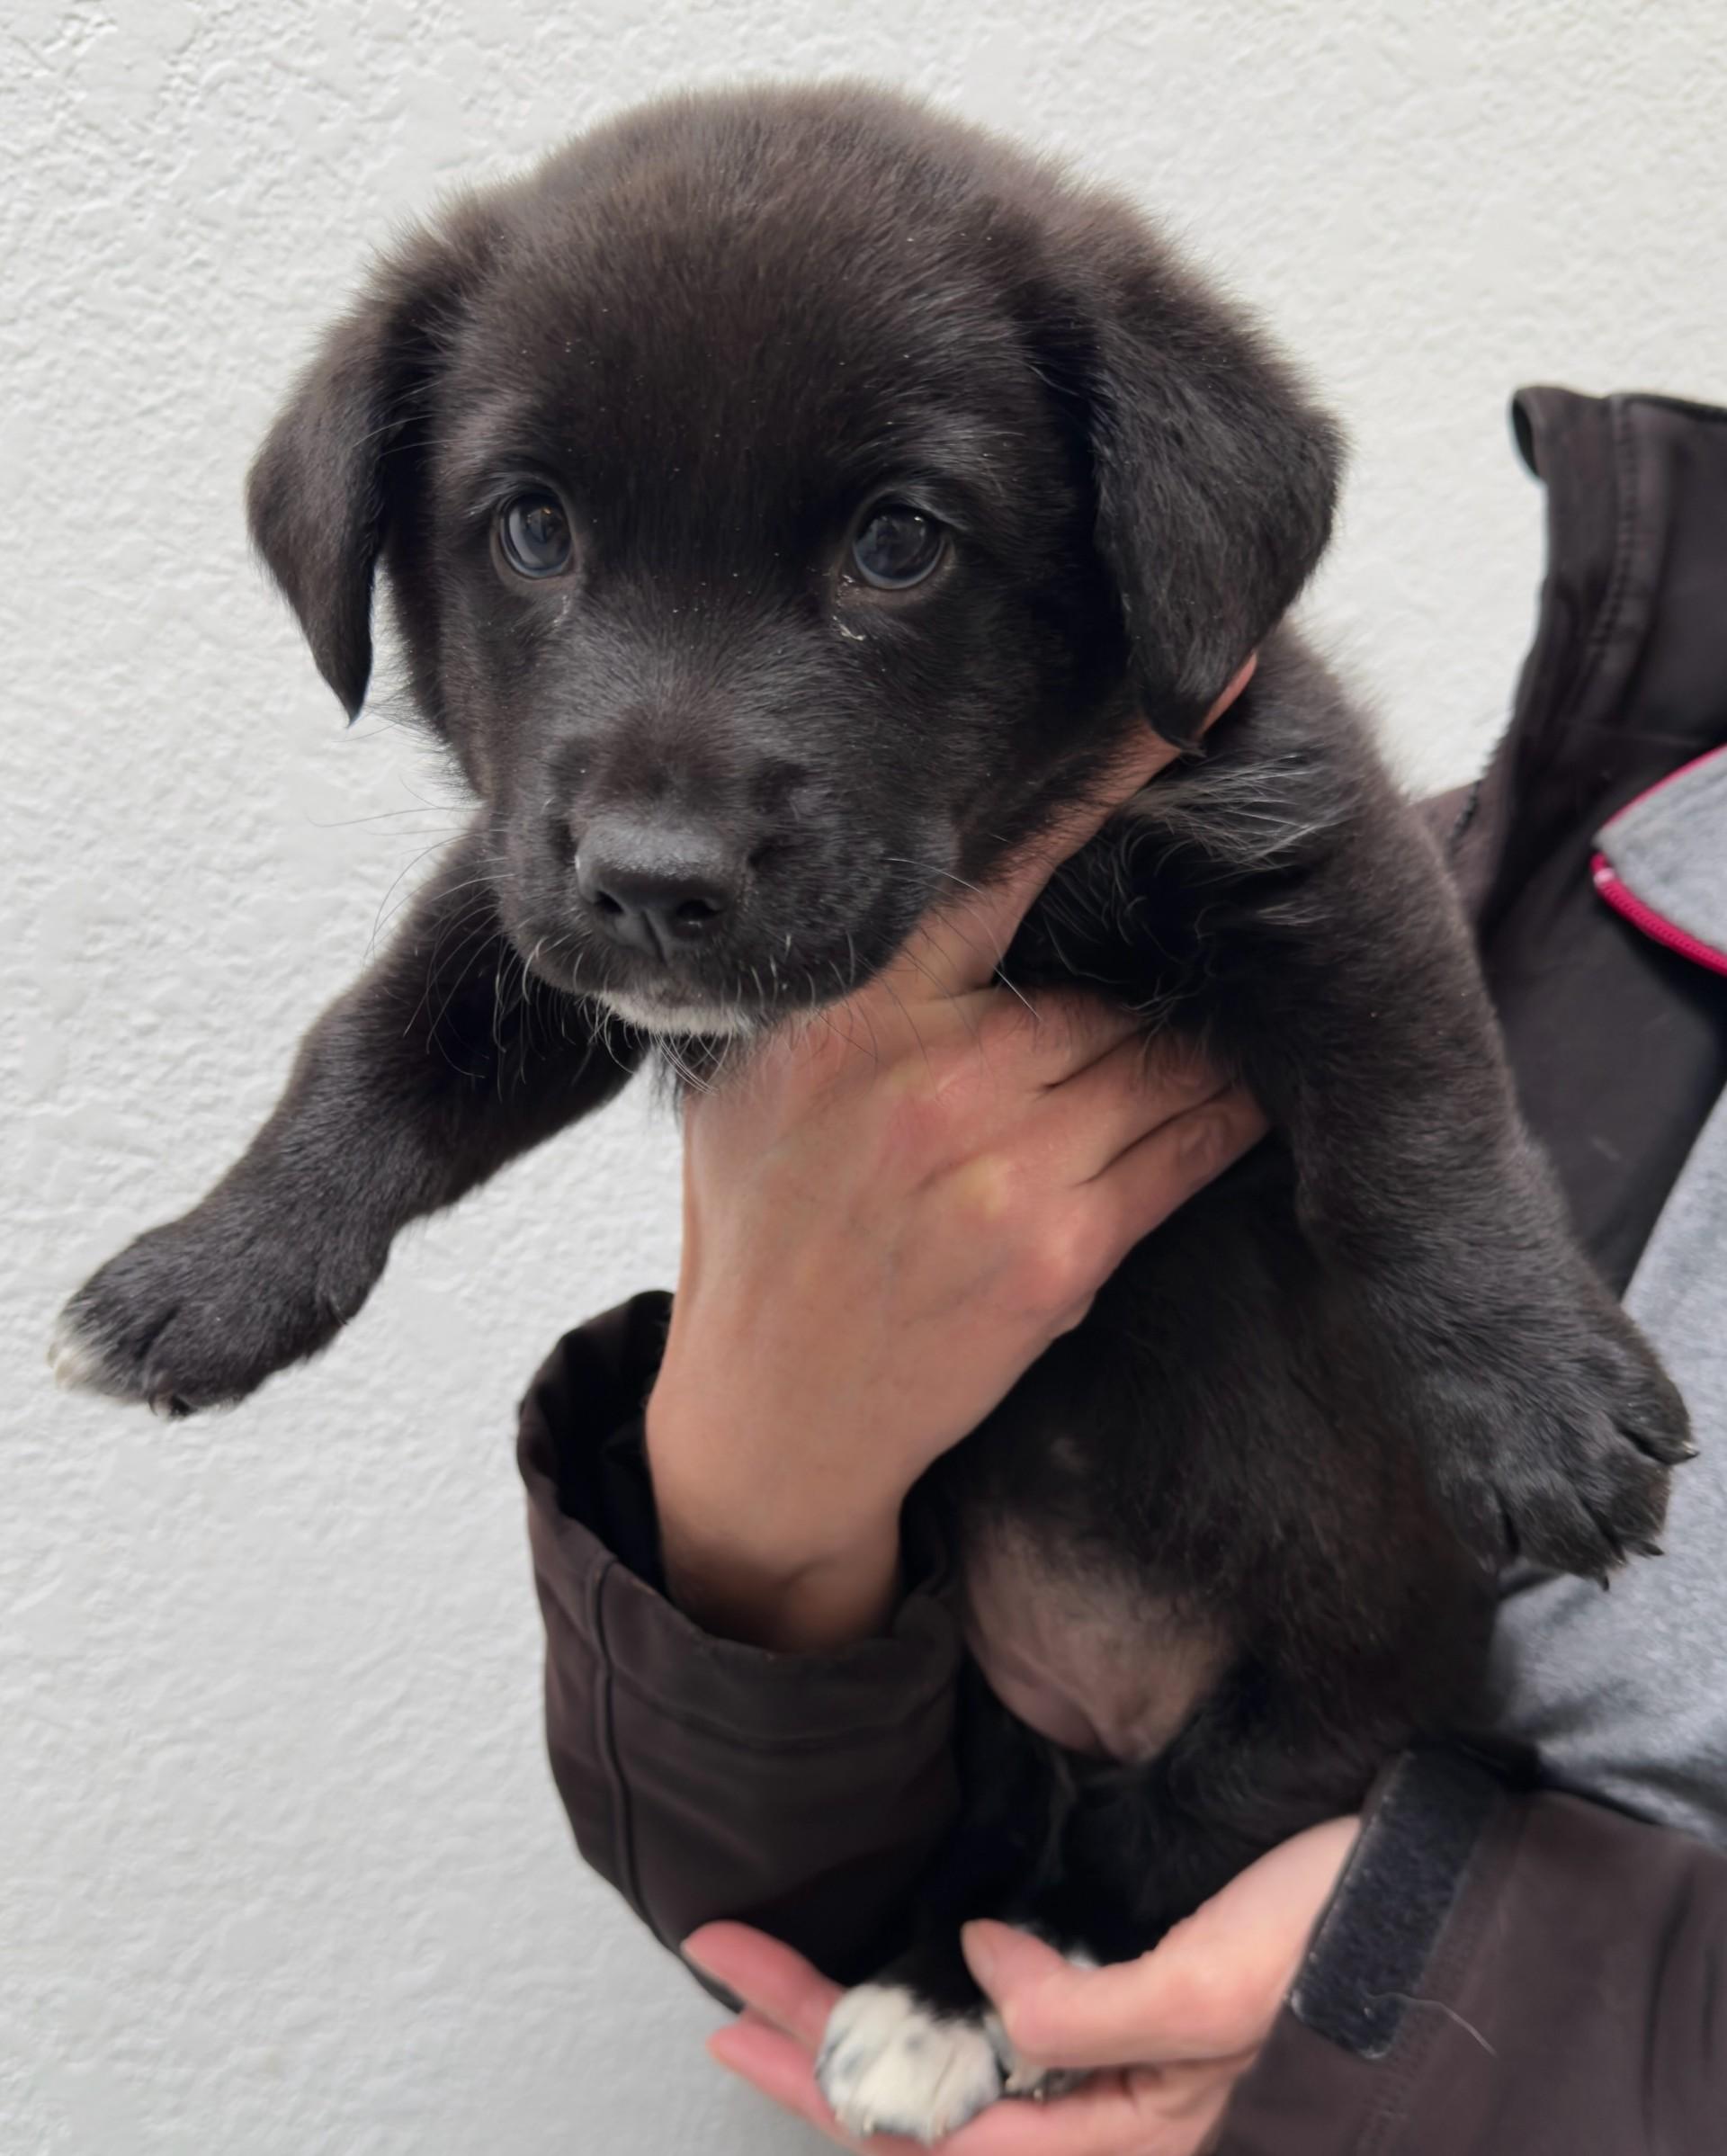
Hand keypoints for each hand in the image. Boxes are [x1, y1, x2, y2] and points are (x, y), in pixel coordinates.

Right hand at [646, 667, 1262, 1648]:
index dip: (1105, 779)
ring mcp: (1003, 1169)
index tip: (1195, 704)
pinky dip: (1221, 1118)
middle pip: (1108, 984)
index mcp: (848, 1016)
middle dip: (1160, 965)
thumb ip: (850, 994)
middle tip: (1224, 912)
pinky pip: (1183, 1153)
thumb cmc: (758, 1232)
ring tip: (1234, 1007)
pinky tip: (1245, 1091)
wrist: (769, 1420)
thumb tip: (948, 898)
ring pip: (1162, 1064)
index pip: (998, 869)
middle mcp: (931, 1080)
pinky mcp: (1060, 1253)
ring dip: (1202, 1044)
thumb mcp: (756, 1084)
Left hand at [686, 1815, 1358, 2153]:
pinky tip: (909, 1982)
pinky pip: (1015, 2035)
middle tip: (724, 1969)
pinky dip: (944, 2005)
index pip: (927, 2121)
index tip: (731, 1998)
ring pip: (961, 2069)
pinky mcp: (1139, 2011)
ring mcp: (1119, 2065)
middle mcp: (1106, 2111)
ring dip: (869, 2028)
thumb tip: (976, 1966)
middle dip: (815, 2041)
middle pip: (925, 2100)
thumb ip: (1084, 2013)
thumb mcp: (1209, 1990)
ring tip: (782, 1985)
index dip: (818, 2065)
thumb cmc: (1346, 1953)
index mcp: (1118, 2131)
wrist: (1443, 1917)